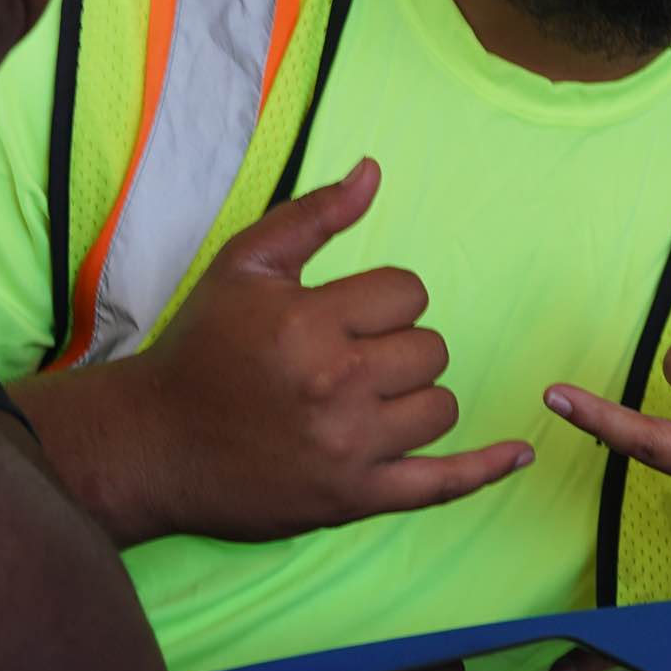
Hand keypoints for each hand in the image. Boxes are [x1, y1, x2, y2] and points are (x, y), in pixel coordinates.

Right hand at [126, 159, 533, 540]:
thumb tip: (374, 171)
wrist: (154, 443)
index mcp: (310, 323)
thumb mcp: (244, 267)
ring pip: (439, 408)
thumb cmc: (200, 348)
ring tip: (367, 397)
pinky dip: (483, 469)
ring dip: (416, 397)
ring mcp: (349, 449)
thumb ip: (313, 217)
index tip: (344, 315)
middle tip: (350, 357)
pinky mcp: (354, 499)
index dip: (383, 299)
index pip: (408, 293)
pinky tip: (516, 452)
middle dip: (399, 346)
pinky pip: (441, 485)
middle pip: (431, 350)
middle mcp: (336, 386)